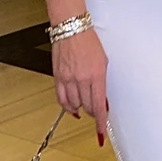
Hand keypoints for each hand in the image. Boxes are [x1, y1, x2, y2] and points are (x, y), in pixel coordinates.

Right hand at [51, 26, 108, 143]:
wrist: (71, 28)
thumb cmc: (88, 41)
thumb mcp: (103, 62)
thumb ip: (102, 83)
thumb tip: (101, 100)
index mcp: (96, 75)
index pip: (98, 107)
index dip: (100, 123)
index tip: (101, 132)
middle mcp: (82, 79)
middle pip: (87, 108)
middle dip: (93, 112)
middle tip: (96, 112)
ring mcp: (68, 79)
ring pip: (74, 105)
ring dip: (80, 108)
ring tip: (84, 104)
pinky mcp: (58, 77)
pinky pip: (61, 99)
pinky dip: (67, 106)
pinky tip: (71, 108)